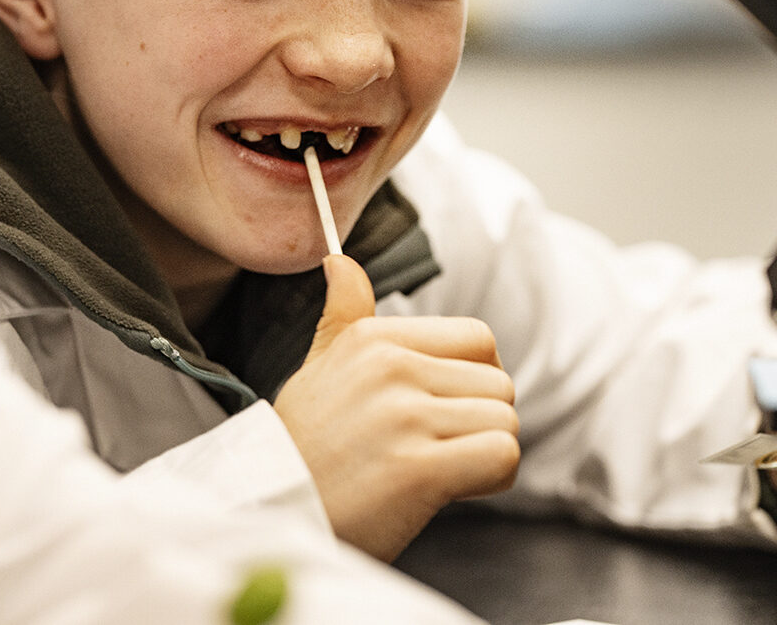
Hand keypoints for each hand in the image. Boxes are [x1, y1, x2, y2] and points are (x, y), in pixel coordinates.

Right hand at [272, 254, 519, 559]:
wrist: (271, 514)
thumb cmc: (305, 448)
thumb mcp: (318, 369)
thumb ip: (343, 315)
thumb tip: (339, 262)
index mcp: (374, 338)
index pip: (479, 339)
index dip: (475, 380)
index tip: (444, 412)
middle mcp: (390, 367)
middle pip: (499, 383)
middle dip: (482, 422)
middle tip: (437, 450)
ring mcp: (403, 416)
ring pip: (505, 419)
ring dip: (486, 453)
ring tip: (439, 471)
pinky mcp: (417, 468)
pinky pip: (503, 455)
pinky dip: (491, 479)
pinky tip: (453, 489)